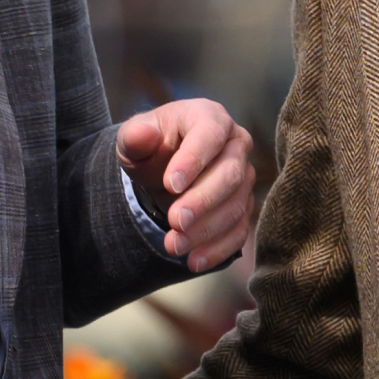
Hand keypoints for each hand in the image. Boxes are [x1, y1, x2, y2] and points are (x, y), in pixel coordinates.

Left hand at [116, 98, 254, 272]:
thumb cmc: (152, 146)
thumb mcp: (134, 139)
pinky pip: (240, 229)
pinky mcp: (243, 204)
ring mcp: (244, 175)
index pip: (210, 134)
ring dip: (206, 230)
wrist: (162, 168)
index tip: (170, 185)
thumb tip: (143, 135)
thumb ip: (135, 136)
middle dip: (202, 201)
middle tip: (174, 221)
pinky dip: (219, 248)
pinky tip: (194, 260)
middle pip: (230, 173)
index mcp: (210, 117)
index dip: (193, 159)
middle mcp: (235, 143)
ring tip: (174, 245)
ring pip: (236, 204)